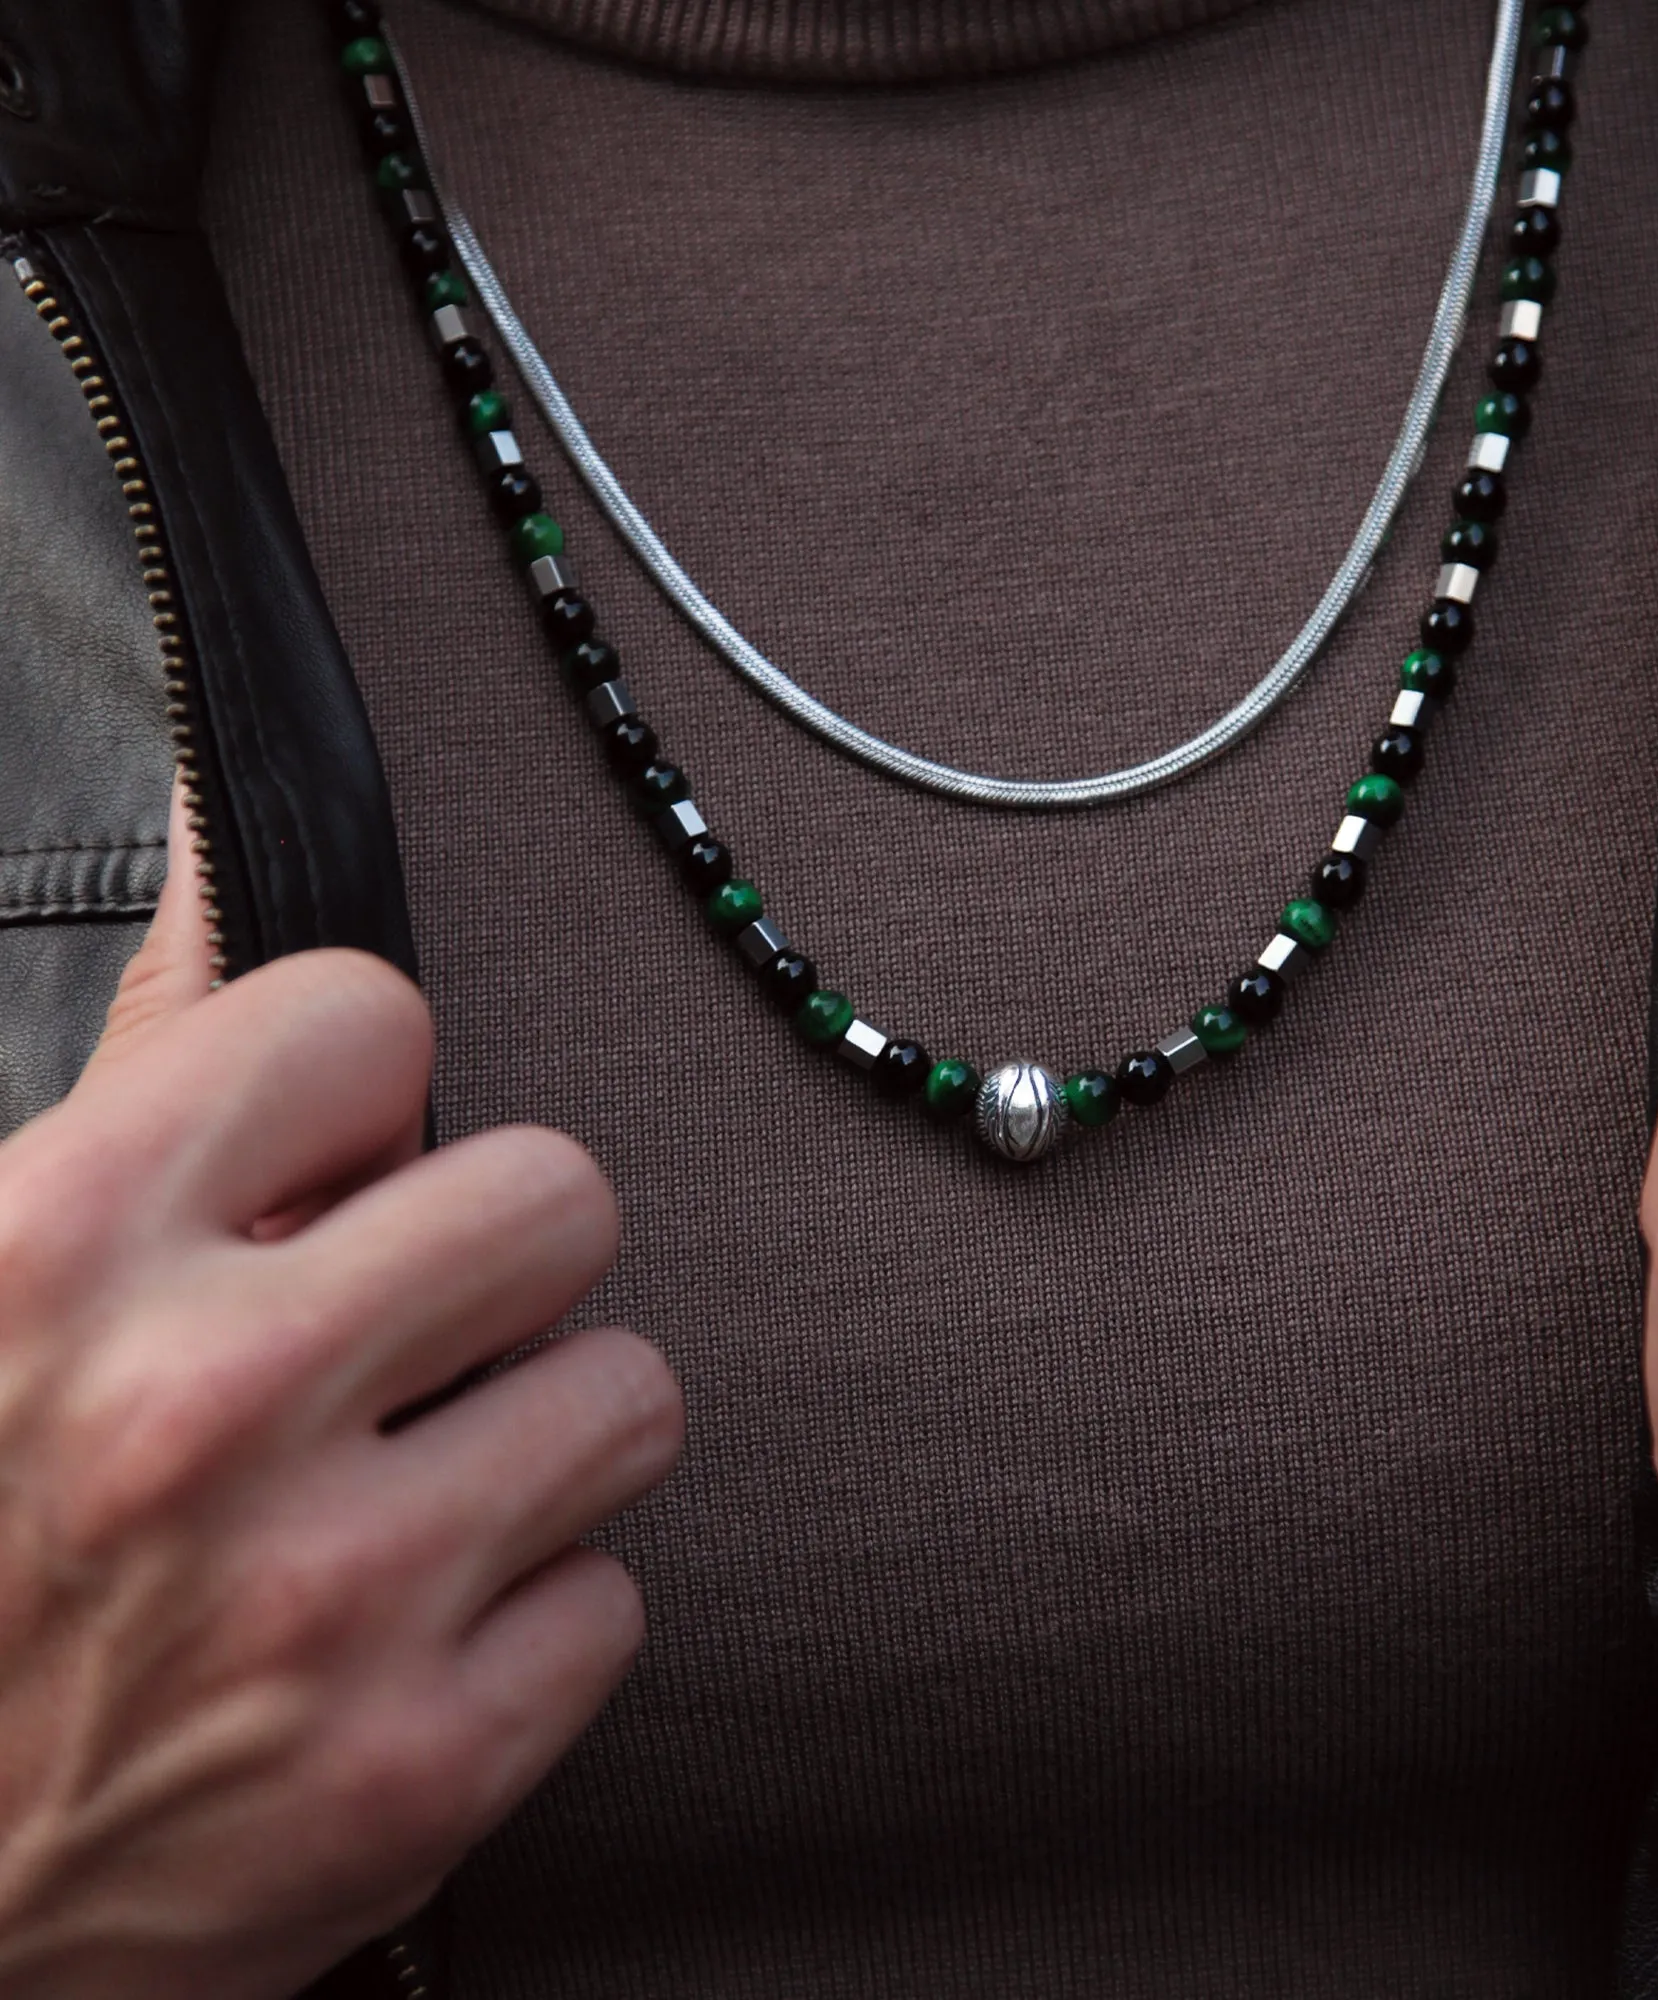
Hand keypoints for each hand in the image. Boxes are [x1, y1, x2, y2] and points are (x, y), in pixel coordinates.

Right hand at [0, 786, 683, 1998]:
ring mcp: (325, 1604)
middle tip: (409, 1329)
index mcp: (59, 1246)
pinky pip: (613, 1601)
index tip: (327, 1163)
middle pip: (556, 1195)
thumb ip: (138, 1081)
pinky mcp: (412, 1780)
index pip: (369, 1016)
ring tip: (417, 1483)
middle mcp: (204, 1408)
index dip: (356, 1090)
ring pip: (628, 1393)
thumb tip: (227, 841)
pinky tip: (411, 1638)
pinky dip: (528, 1617)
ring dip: (537, 1430)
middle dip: (490, 1256)